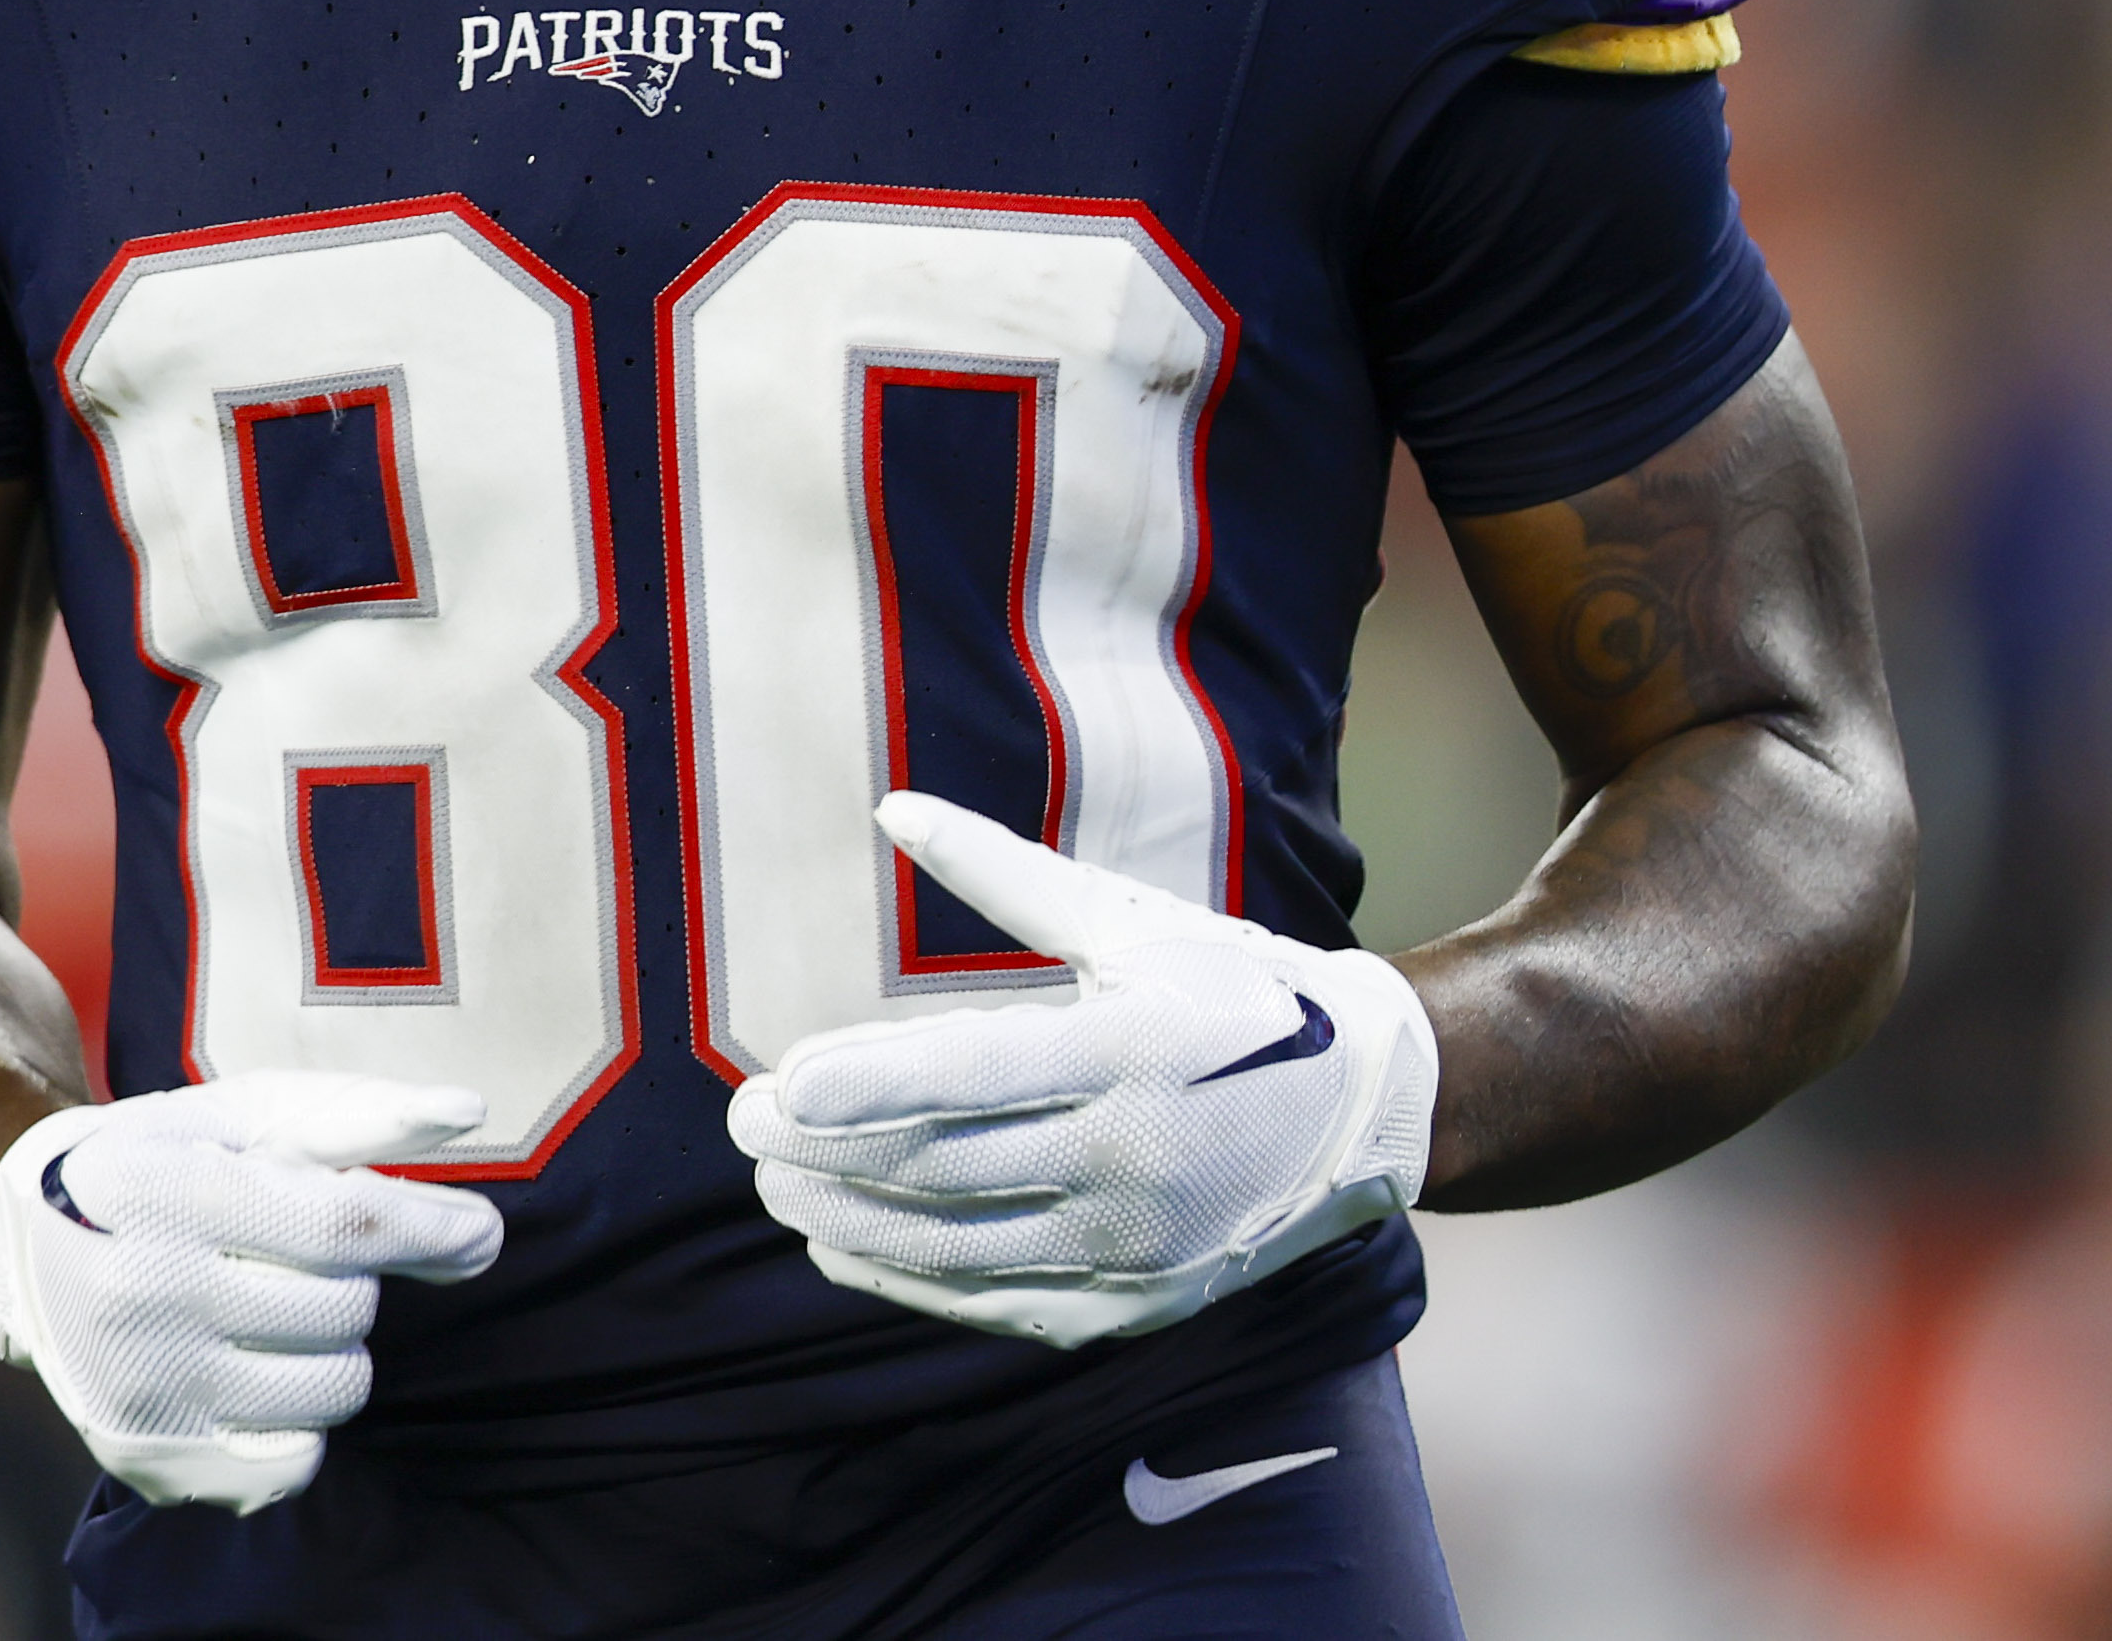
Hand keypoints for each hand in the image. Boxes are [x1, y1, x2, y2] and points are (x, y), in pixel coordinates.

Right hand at [0, 1073, 504, 1510]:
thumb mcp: (254, 1113)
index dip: (429, 1229)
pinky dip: (301, 1422)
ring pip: (330, 1391)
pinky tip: (259, 1372)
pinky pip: (292, 1463)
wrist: (30, 1239)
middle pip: (343, 1310)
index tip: (479, 1232)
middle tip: (305, 1259)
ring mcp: (142, 1386)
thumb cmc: (173, 1161)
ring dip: (335, 1350)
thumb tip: (469, 1107)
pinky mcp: (148, 1456)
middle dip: (356, 1280)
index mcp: (171, 1193)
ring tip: (282, 1314)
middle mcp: (145, 1294)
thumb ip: (366, 1114)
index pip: (341, 1226)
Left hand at [724, 792, 1439, 1351]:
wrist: (1367, 1109)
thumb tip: (891, 808)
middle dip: (825, 1151)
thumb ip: (1003, 873)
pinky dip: (906, 1278)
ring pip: (953, 1244)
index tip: (778, 1084)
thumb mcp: (1129, 919)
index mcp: (1130, 1048)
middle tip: (744, 1126)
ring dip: (847, 1218)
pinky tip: (842, 1245)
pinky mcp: (1132, 1304)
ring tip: (774, 1184)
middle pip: (941, 1165)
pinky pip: (993, 1299)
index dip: (865, 1085)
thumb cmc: (1236, 991)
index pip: (970, 1075)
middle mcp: (1132, 1155)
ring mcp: (1132, 1242)